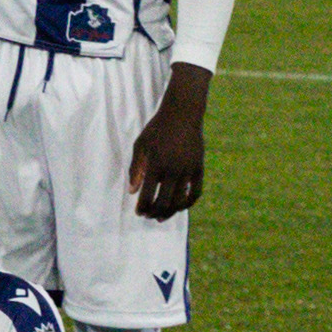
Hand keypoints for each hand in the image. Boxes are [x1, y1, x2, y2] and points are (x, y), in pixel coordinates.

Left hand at [126, 66, 209, 221]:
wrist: (182, 115)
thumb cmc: (157, 130)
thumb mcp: (140, 145)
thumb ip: (135, 169)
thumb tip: (132, 192)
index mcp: (155, 164)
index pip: (148, 195)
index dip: (142, 207)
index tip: (139, 212)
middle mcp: (172, 170)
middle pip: (164, 202)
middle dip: (154, 213)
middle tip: (148, 216)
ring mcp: (188, 170)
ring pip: (180, 201)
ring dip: (170, 212)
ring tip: (161, 216)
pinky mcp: (199, 169)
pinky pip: (196, 193)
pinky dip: (188, 203)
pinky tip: (180, 206)